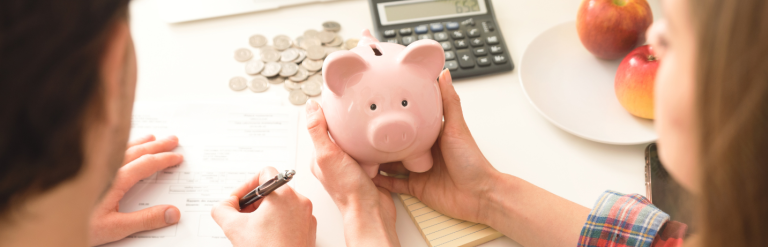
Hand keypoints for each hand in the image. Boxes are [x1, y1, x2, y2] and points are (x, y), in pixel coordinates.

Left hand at [89, 135, 183, 245]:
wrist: (48, 223)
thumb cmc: (79, 225)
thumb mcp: (116, 227)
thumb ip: (145, 220)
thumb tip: (172, 213)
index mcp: (116, 180)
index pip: (146, 164)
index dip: (164, 160)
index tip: (177, 157)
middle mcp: (105, 169)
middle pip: (137, 151)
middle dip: (157, 145)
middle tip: (173, 139)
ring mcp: (94, 167)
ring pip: (121, 148)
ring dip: (140, 142)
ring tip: (152, 137)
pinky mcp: (84, 171)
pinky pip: (107, 151)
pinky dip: (120, 146)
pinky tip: (121, 147)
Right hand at [211, 167, 315, 246]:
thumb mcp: (234, 227)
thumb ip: (222, 209)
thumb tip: (225, 204)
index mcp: (284, 195)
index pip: (265, 173)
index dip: (247, 185)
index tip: (239, 200)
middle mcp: (299, 202)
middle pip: (272, 191)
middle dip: (254, 203)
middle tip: (242, 218)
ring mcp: (307, 216)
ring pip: (282, 205)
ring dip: (265, 213)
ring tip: (254, 231)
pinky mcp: (309, 230)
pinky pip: (291, 218)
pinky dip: (278, 223)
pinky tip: (267, 238)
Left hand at [306, 99, 399, 246]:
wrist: (372, 210)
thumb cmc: (348, 189)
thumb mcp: (328, 155)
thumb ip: (318, 130)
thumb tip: (311, 107)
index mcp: (320, 157)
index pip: (321, 127)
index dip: (328, 113)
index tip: (337, 99)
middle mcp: (334, 161)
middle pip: (339, 132)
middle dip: (347, 122)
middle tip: (356, 108)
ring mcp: (351, 165)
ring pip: (356, 140)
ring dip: (362, 133)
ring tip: (368, 123)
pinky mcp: (368, 169)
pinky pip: (370, 150)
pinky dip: (373, 144)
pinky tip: (377, 140)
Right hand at [372, 70, 500, 224]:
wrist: (479, 195)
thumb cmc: (471, 161)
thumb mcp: (456, 127)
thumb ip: (449, 102)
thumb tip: (444, 73)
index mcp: (431, 135)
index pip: (408, 122)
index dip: (393, 115)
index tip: (377, 106)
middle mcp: (423, 151)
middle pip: (396, 143)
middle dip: (379, 138)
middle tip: (359, 130)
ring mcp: (418, 170)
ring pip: (390, 163)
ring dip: (375, 159)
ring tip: (356, 152)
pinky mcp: (415, 188)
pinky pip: (393, 184)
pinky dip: (380, 181)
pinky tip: (366, 175)